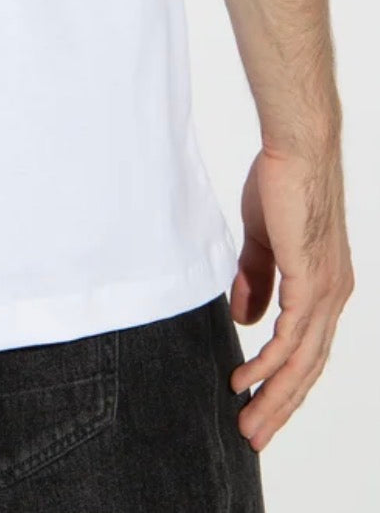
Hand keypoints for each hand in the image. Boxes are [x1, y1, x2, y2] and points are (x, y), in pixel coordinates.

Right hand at [229, 143, 353, 450]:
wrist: (298, 149)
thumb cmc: (282, 183)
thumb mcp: (264, 241)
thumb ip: (257, 280)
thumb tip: (247, 321)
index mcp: (327, 286)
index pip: (310, 349)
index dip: (286, 383)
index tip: (259, 407)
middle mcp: (334, 296)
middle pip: (310, 367)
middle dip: (281, 405)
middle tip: (253, 434)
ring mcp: (326, 290)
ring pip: (303, 361)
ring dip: (274, 394)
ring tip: (247, 419)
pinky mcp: (311, 279)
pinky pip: (291, 334)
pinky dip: (270, 362)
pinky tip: (248, 379)